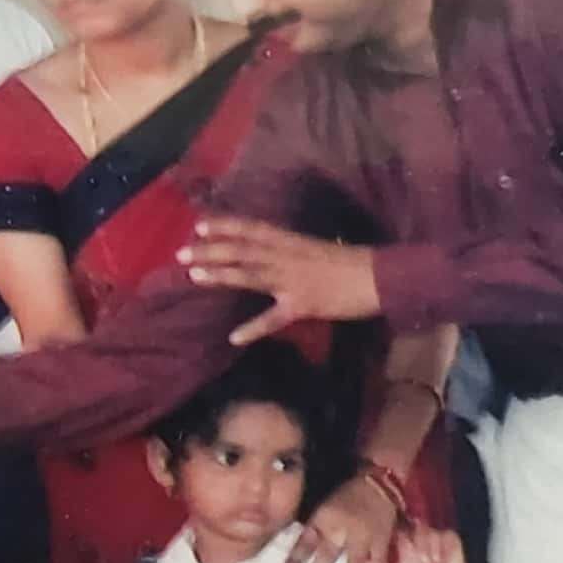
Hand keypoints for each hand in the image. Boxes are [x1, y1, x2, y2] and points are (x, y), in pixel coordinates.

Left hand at [176, 216, 380, 344]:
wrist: (380, 277)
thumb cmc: (351, 261)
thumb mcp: (316, 248)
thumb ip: (290, 249)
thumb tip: (266, 249)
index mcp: (292, 241)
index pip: (252, 229)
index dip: (226, 226)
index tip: (200, 225)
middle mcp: (287, 257)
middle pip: (243, 251)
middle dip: (212, 250)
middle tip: (182, 253)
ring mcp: (293, 281)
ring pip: (251, 275)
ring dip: (221, 276)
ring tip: (194, 276)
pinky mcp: (303, 306)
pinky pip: (274, 319)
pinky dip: (253, 329)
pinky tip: (234, 338)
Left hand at [283, 468, 400, 562]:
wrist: (378, 484)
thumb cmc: (347, 494)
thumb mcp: (323, 505)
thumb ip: (313, 527)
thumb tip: (293, 545)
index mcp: (324, 518)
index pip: (304, 542)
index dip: (293, 561)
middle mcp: (342, 529)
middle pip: (326, 557)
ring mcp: (364, 537)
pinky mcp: (382, 542)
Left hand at [359, 523, 466, 562]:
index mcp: (406, 541)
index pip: (404, 530)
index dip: (406, 538)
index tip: (407, 548)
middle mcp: (420, 537)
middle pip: (418, 529)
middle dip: (420, 547)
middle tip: (422, 562)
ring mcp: (435, 537)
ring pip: (431, 533)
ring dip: (432, 551)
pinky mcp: (450, 539)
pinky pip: (446, 535)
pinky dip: (444, 549)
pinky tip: (443, 559)